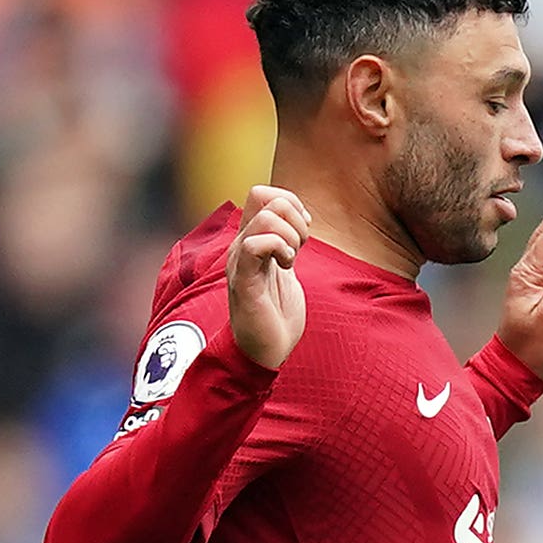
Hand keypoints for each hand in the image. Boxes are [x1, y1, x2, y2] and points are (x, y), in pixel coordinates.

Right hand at [228, 185, 308, 369]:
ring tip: (291, 261)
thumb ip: (286, 242)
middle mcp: (241, 244)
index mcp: (251, 239)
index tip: (302, 230)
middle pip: (265, 197)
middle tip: (299, 249)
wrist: (265, 349)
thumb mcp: (285, 266)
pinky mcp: (244, 281)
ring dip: (291, 236)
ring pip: (265, 218)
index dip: (290, 202)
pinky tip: (287, 267)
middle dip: (295, 219)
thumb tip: (300, 216)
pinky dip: (280, 249)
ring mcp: (240, 261)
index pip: (261, 193)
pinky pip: (254, 245)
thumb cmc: (277, 312)